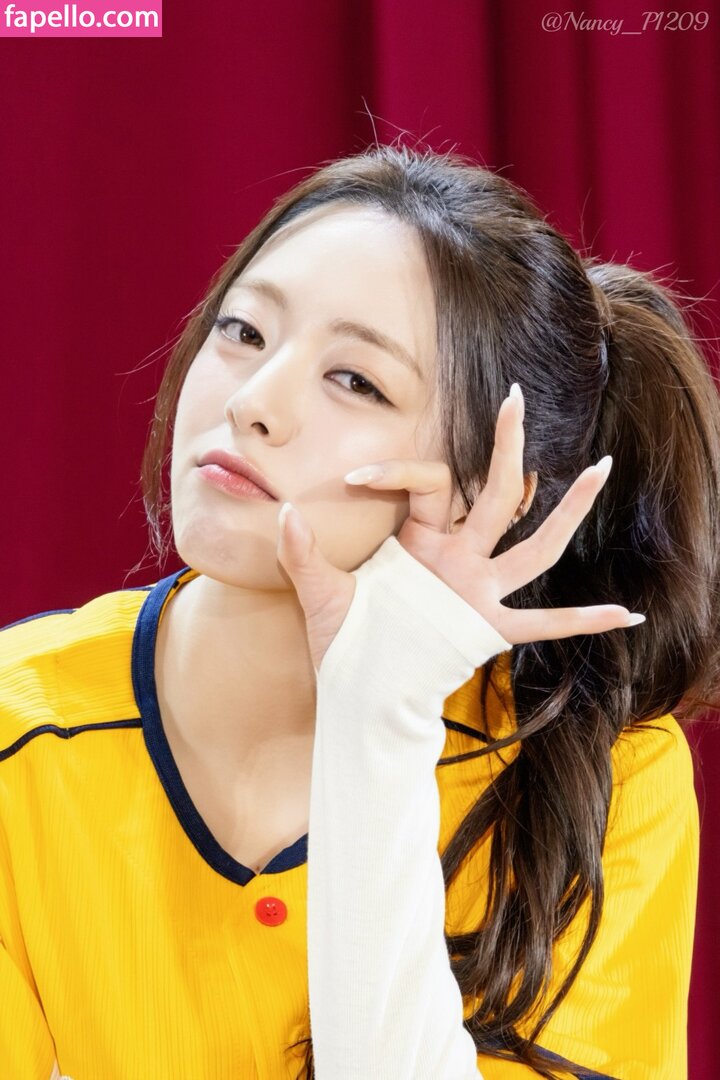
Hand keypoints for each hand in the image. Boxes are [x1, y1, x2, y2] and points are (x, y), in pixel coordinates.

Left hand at [276, 383, 644, 671]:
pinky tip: (626, 617)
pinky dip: (583, 621)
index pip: (425, 482)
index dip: (395, 470)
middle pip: (494, 493)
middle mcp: (458, 556)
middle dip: (504, 447)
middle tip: (517, 397)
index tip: (354, 478)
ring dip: (567, 510)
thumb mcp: (320, 593)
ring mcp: (479, 590)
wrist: (356, 689)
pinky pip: (543, 622)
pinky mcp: (489, 628)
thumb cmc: (341, 639)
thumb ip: (303, 555)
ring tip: (600, 469)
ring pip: (533, 544)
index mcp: (419, 538)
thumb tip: (285, 513)